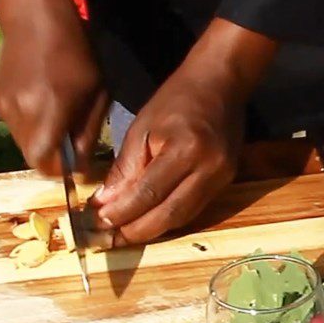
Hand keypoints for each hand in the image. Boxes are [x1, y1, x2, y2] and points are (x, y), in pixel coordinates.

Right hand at [0, 0, 107, 174]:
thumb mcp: (96, 91)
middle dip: (53, 156)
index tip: (76, 164)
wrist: (34, 18)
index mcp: (48, 109)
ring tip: (58, 115)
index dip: (60, 170)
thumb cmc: (75, 51)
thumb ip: (88, 130)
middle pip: (33, 157)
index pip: (44, 162)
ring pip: (23, 144)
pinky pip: (16, 128)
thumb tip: (82, 165)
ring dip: (42, 141)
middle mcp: (20, 113)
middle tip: (72, 139)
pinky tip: (43, 102)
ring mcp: (4, 109)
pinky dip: (31, 126)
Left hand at [91, 18, 277, 243]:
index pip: (148, 193)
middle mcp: (209, 169)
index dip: (122, 213)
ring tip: (123, 235)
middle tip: (107, 239)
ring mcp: (222, 178)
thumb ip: (124, 168)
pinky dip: (169, 218)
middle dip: (135, 231)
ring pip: (182, 217)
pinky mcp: (227, 182)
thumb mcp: (142, 127)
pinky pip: (194, 209)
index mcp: (185, 150)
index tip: (97, 223)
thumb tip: (104, 204)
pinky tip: (148, 221)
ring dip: (151, 230)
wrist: (220, 83)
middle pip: (169, 214)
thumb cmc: (176, 99)